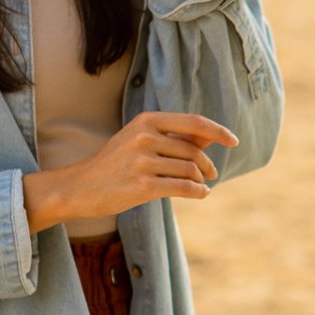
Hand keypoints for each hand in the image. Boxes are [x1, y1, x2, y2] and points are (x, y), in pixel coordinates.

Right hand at [21, 112, 239, 233]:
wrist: (80, 187)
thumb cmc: (116, 163)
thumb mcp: (141, 139)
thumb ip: (174, 136)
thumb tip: (212, 134)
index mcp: (146, 120)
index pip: (194, 122)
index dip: (218, 131)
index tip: (233, 141)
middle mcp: (145, 137)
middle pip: (194, 150)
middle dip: (207, 165)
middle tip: (211, 174)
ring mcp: (142, 162)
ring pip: (190, 170)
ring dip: (202, 180)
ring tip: (201, 185)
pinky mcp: (142, 186)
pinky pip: (183, 187)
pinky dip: (198, 192)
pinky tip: (201, 194)